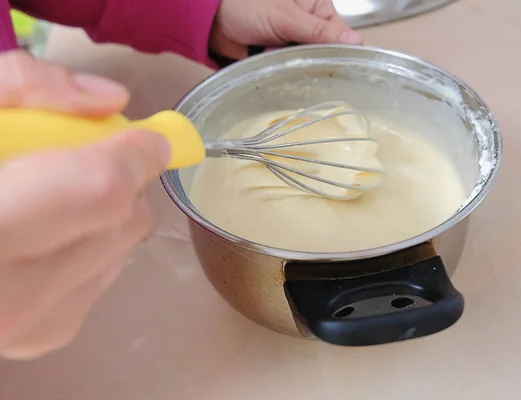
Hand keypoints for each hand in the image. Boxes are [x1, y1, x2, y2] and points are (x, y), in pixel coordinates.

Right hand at [0, 51, 170, 359]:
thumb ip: (25, 86)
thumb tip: (110, 99)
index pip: (98, 192)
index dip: (132, 154)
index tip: (145, 136)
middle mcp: (9, 295)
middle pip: (124, 224)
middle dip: (121, 180)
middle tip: (87, 155)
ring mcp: (28, 325)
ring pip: (124, 250)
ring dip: (108, 213)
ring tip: (56, 192)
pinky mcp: (42, 336)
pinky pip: (103, 277)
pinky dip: (93, 245)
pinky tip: (49, 229)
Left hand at [209, 0, 362, 59]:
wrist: (210, 22)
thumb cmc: (245, 5)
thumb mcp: (286, 17)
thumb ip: (319, 31)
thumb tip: (356, 41)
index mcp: (317, 8)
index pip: (340, 35)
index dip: (340, 52)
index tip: (339, 68)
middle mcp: (308, 26)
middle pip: (324, 53)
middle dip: (310, 61)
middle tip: (297, 62)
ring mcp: (293, 43)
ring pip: (306, 65)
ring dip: (294, 68)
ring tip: (279, 61)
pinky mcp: (278, 59)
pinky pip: (289, 72)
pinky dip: (283, 73)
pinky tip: (275, 69)